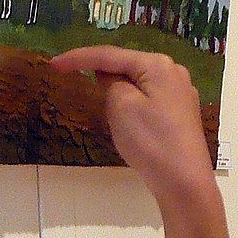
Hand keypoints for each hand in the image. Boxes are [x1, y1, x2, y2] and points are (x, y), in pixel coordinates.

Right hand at [50, 45, 216, 207]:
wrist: (184, 182)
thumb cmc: (151, 141)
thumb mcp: (121, 106)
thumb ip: (111, 82)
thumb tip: (111, 76)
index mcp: (158, 65)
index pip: (110, 55)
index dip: (79, 58)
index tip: (53, 64)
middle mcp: (174, 72)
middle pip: (127, 65)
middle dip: (100, 71)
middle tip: (71, 77)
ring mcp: (181, 94)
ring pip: (138, 83)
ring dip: (117, 89)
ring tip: (100, 101)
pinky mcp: (181, 114)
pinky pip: (149, 98)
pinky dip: (131, 101)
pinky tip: (126, 115)